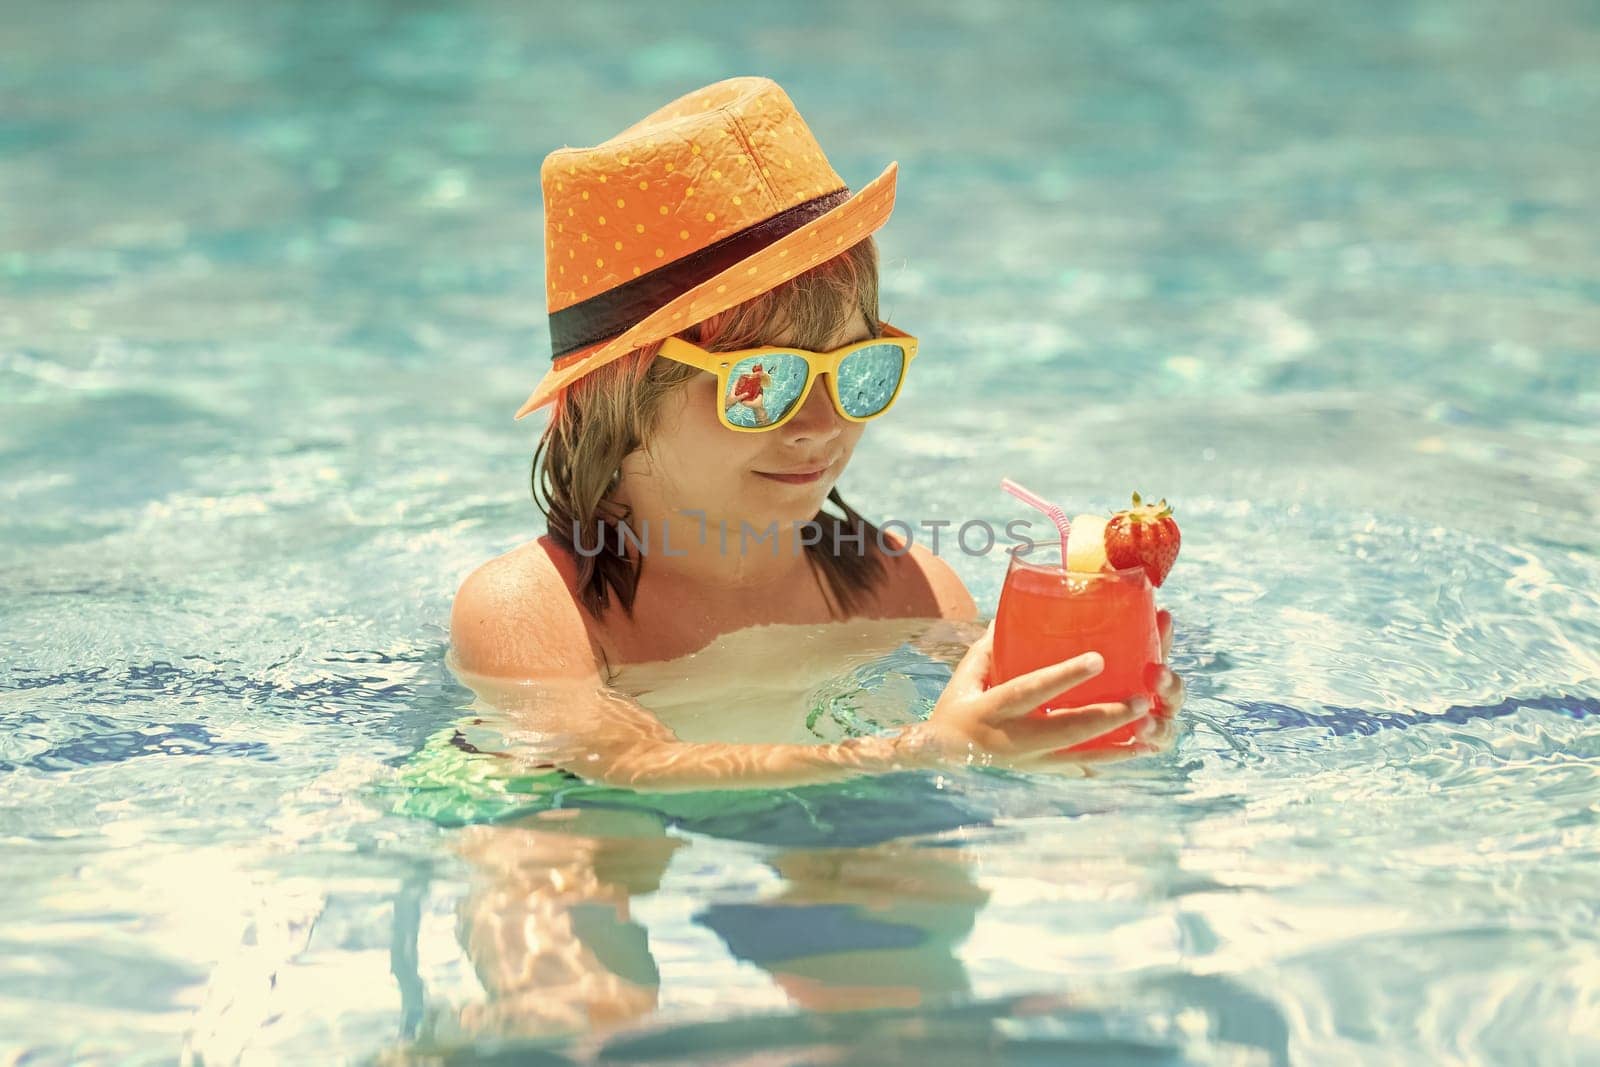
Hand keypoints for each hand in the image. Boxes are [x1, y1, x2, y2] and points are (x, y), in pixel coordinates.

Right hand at [903, 619, 1150, 771]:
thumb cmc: (954, 706)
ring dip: (1119, 744)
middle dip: (1106, 717)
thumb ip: (993, 644)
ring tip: (1152, 729)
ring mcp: (1028, 761)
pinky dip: (1110, 760)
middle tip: (1142, 700)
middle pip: (1065, 730)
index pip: (1031, 690)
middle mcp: (1011, 740)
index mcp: (991, 709)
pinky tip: (1139, 752)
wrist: (940, 755)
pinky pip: (1080, 767)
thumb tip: (1018, 607)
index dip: (1064, 676)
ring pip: (1080, 756)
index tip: (1098, 659)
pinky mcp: (1040, 771)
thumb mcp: (966, 673)